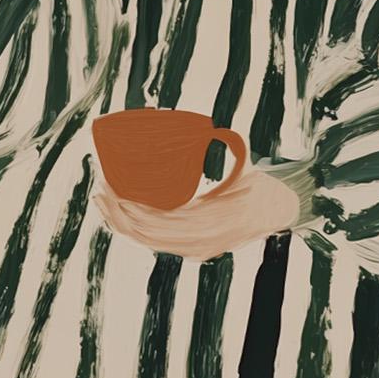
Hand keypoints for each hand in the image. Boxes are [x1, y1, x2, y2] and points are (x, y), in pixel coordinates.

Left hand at [93, 163, 304, 258]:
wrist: (278, 211)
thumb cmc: (258, 184)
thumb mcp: (244, 165)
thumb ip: (226, 149)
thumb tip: (208, 128)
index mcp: (212, 221)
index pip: (159, 220)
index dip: (130, 206)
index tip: (113, 184)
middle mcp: (201, 242)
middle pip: (147, 233)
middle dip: (118, 212)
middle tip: (101, 185)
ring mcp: (197, 249)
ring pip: (149, 242)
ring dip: (121, 223)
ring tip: (101, 199)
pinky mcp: (193, 249)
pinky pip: (158, 245)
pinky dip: (136, 232)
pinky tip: (119, 217)